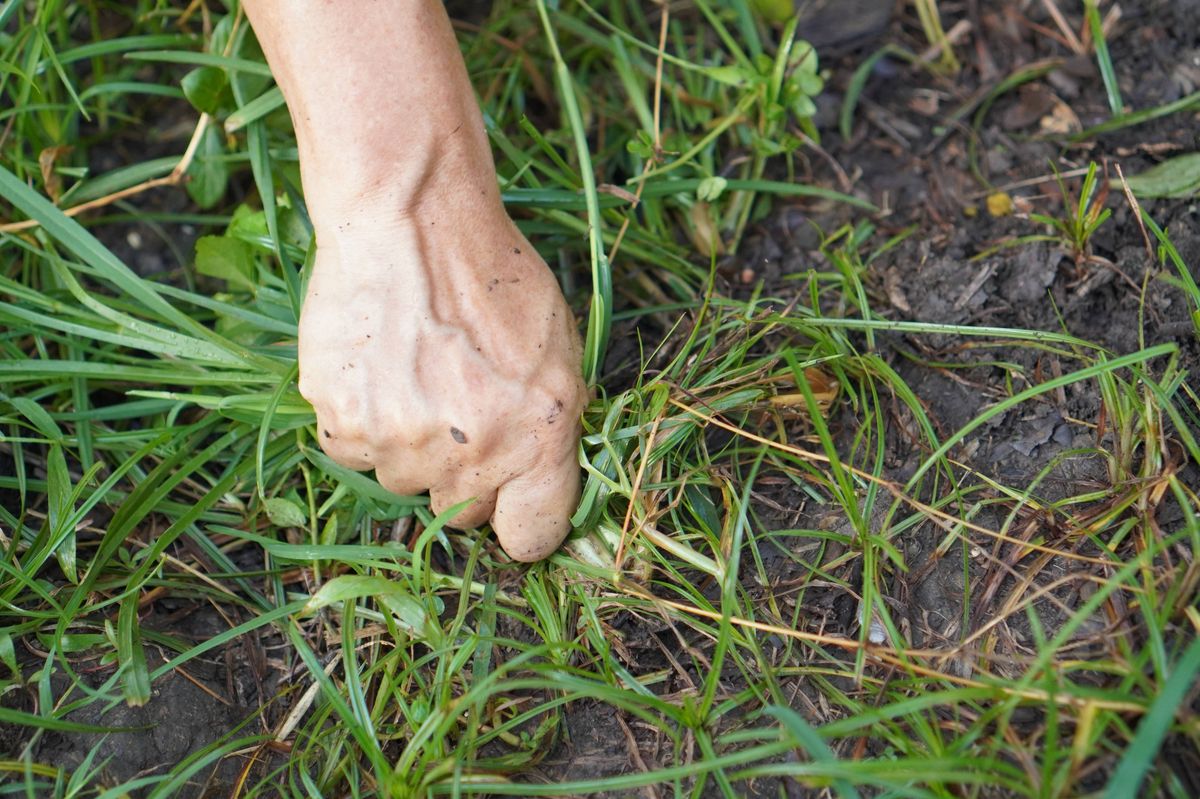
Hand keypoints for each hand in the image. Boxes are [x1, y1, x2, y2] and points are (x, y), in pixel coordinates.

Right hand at [298, 204, 585, 561]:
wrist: (411, 222)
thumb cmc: (495, 279)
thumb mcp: (560, 349)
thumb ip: (554, 427)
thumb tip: (543, 482)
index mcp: (539, 439)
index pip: (532, 539)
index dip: (522, 520)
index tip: (513, 504)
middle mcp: (471, 454)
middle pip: (460, 516)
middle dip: (463, 477)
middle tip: (458, 411)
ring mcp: (401, 445)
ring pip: (403, 484)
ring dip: (410, 447)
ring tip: (414, 374)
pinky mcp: (342, 424)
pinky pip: (355, 452)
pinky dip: (364, 423)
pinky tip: (379, 369)